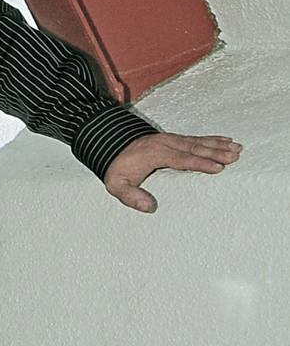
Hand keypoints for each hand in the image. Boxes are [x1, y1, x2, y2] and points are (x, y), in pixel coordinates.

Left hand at [103, 130, 241, 213]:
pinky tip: (224, 140)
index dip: (199, 163)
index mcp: (154, 154)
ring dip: (218, 145)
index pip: (181, 159)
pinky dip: (211, 139)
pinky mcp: (173, 139)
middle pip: (194, 148)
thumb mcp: (116, 185)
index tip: (217, 167)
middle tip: (234, 156)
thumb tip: (149, 207)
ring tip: (237, 148)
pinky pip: (195, 138)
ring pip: (198, 141)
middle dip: (215, 152)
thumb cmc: (116, 168)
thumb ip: (131, 197)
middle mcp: (165, 143)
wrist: (109, 144)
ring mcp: (169, 139)